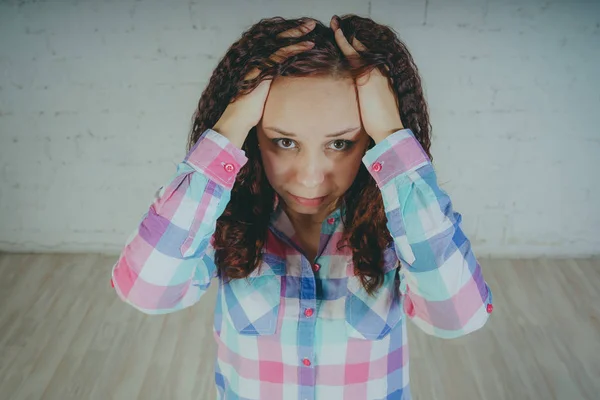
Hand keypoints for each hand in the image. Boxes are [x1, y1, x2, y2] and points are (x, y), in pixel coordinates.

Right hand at [214, 19, 316, 148]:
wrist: (238, 119)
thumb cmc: (250, 111)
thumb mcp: (265, 94)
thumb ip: (272, 85)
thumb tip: (286, 86)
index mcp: (258, 64)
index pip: (276, 46)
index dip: (289, 38)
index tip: (304, 33)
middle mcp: (257, 60)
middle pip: (277, 40)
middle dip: (294, 30)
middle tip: (310, 24)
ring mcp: (257, 64)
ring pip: (280, 44)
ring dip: (297, 34)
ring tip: (311, 28)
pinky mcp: (260, 70)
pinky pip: (280, 55)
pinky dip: (295, 49)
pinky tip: (308, 45)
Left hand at [330, 16, 403, 143]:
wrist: (390, 129)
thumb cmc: (383, 123)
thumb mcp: (376, 107)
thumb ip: (370, 98)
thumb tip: (364, 101)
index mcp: (383, 78)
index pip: (369, 57)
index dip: (358, 47)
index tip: (349, 40)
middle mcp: (380, 71)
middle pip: (363, 49)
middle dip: (350, 36)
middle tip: (338, 24)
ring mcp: (374, 71)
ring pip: (358, 48)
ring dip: (345, 35)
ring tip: (335, 23)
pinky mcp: (367, 76)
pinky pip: (354, 55)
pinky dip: (344, 43)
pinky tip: (337, 33)